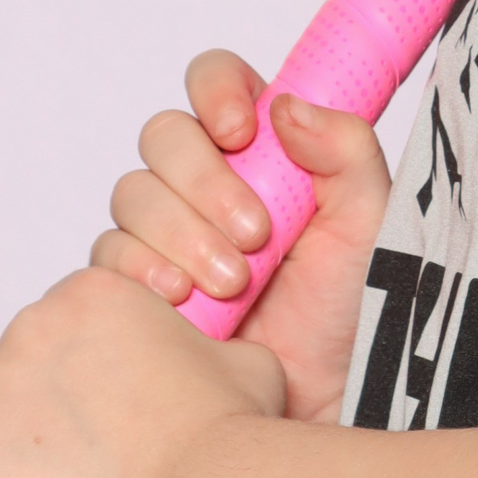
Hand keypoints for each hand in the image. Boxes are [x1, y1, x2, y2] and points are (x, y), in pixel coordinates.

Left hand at [0, 268, 284, 477]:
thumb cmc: (227, 434)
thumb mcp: (240, 359)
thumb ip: (211, 348)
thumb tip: (210, 364)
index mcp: (94, 292)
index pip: (74, 323)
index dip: (95, 369)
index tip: (113, 410)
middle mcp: (32, 323)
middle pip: (30, 363)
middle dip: (55, 404)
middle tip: (94, 455)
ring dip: (22, 446)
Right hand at [92, 52, 390, 423]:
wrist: (320, 397)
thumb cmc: (350, 308)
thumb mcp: (368, 221)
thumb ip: (345, 150)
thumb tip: (284, 106)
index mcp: (263, 145)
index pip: (215, 80)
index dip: (216, 91)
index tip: (240, 131)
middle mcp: (209, 178)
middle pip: (165, 136)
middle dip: (205, 183)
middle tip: (255, 235)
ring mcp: (168, 229)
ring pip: (134, 194)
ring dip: (183, 235)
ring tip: (234, 284)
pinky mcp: (139, 281)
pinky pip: (110, 254)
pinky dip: (144, 271)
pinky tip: (182, 300)